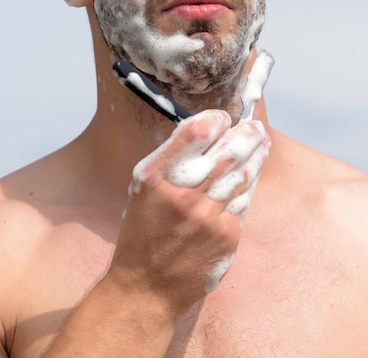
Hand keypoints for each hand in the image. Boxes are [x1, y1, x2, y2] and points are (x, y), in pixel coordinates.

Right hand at [110, 110, 269, 315]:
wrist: (147, 287)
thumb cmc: (142, 232)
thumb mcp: (143, 188)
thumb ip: (171, 160)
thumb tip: (207, 133)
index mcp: (157, 177)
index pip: (195, 133)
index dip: (215, 120)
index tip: (223, 118)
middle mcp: (183, 194)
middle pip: (227, 152)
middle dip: (246, 134)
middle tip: (255, 125)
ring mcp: (208, 217)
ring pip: (241, 175)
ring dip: (256, 155)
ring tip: (262, 141)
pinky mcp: (227, 237)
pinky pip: (244, 201)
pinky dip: (249, 183)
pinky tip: (253, 173)